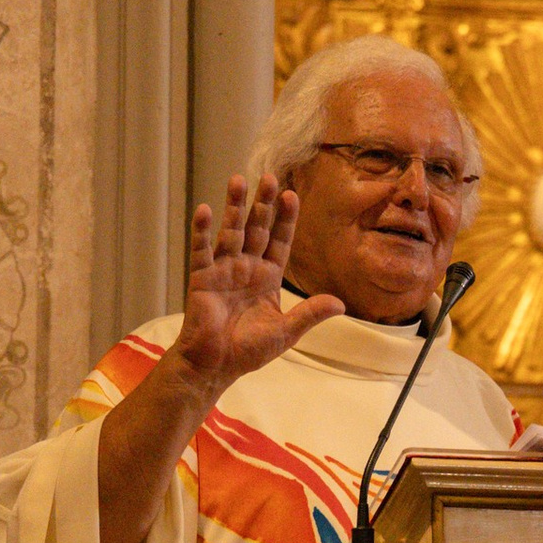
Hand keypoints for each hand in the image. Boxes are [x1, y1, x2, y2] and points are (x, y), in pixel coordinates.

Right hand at [167, 175, 343, 398]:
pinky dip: (203, 231)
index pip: (280, 241)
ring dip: (234, 207)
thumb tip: (341, 304)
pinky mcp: (202, 278)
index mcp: (268, 277)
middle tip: (269, 177)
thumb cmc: (249, 350)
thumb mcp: (285, 331)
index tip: (292, 195)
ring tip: (237, 180)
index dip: (285, 219)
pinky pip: (202, 250)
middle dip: (263, 203)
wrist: (216, 365)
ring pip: (231, 232)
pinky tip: (206, 210)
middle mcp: (247, 267)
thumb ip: (309, 314)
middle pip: (257, 228)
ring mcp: (223, 270)